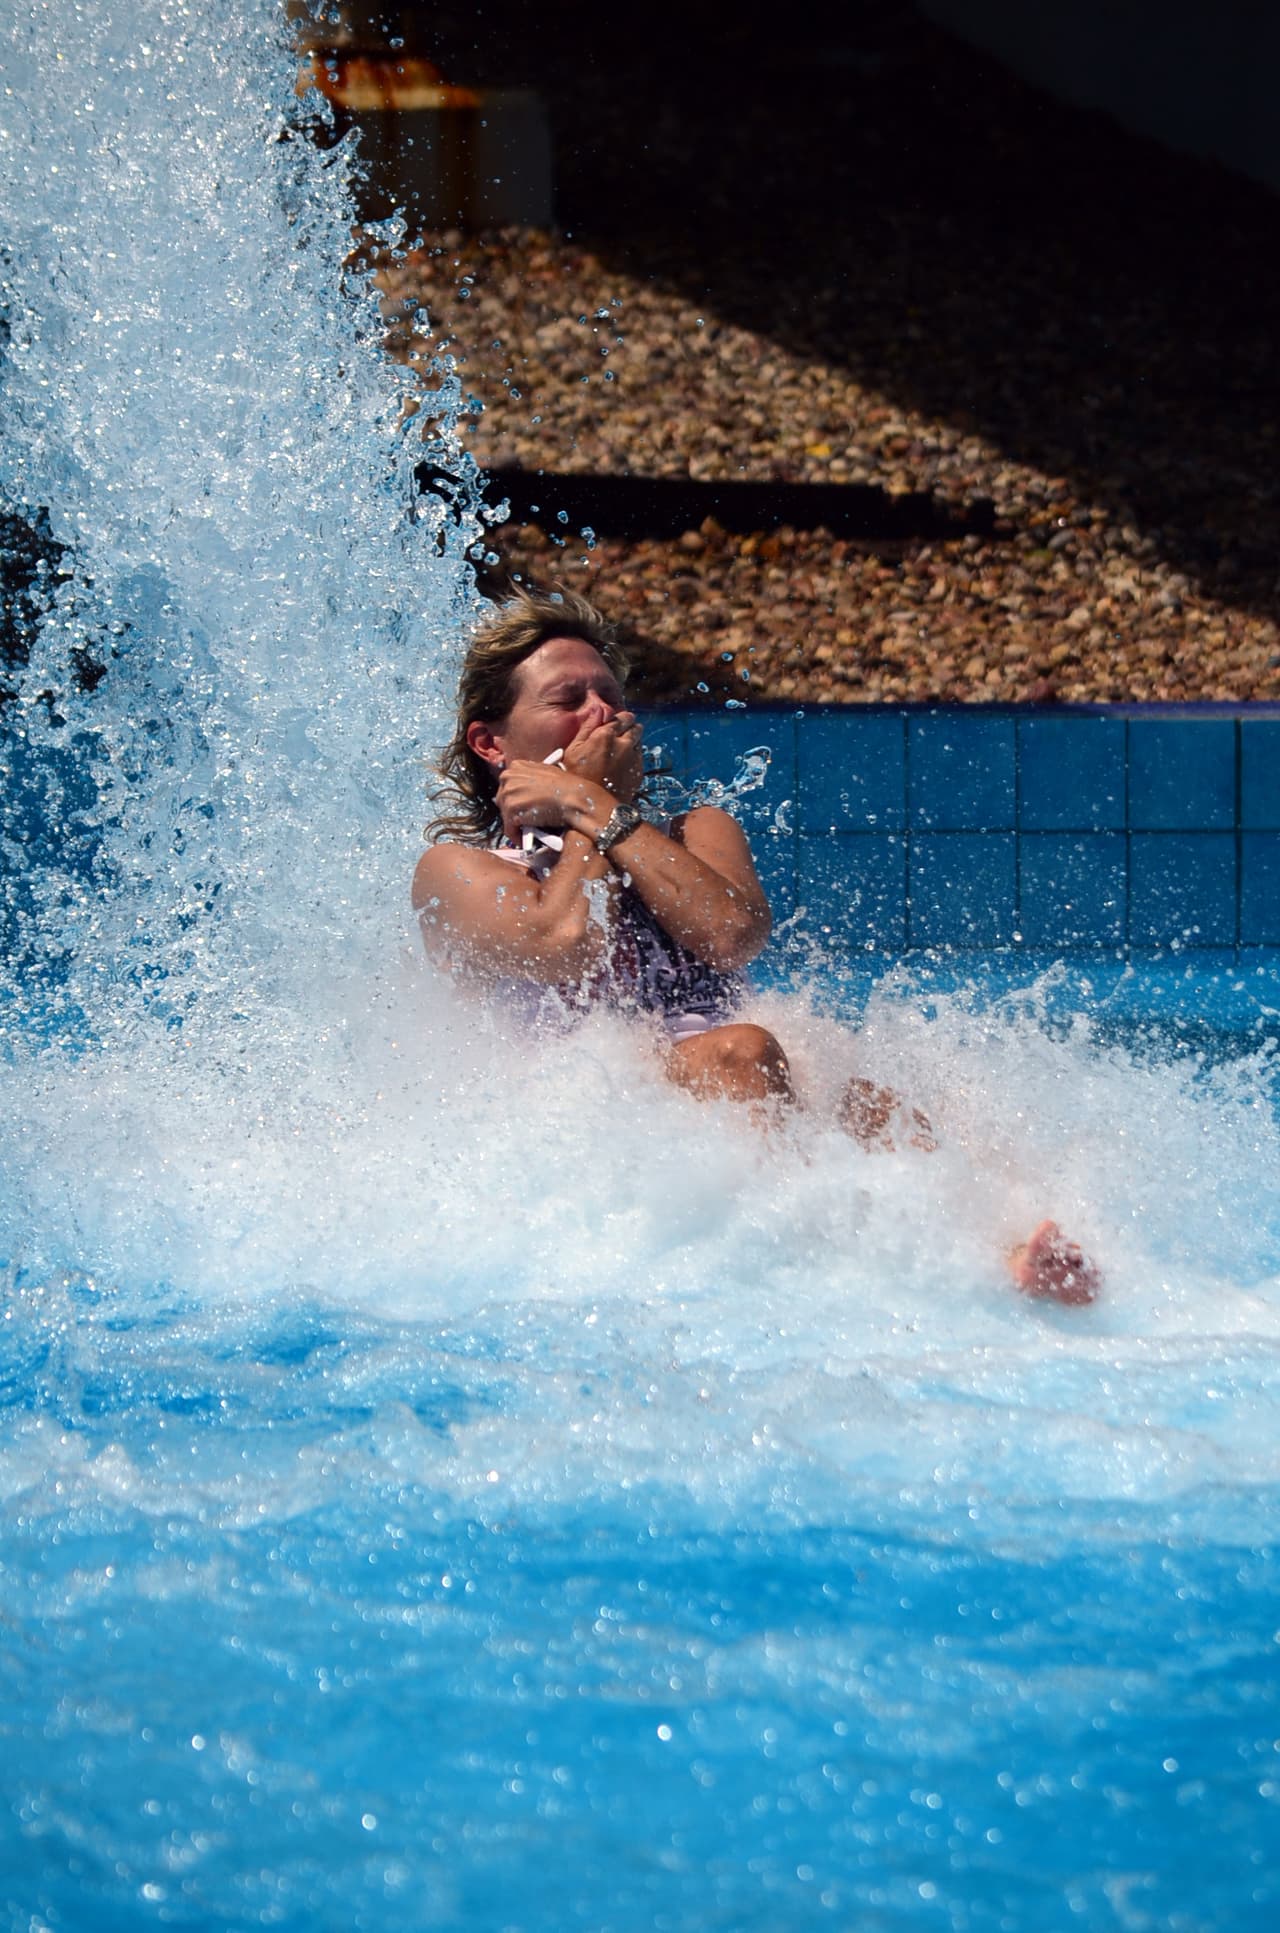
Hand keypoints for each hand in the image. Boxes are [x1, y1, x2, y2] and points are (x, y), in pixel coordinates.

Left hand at [495, 760, 609, 839]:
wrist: (574, 797)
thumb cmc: (566, 787)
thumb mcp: (545, 772)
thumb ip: (530, 778)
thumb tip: (525, 791)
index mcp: (516, 767)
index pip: (507, 785)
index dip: (515, 798)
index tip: (521, 807)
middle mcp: (508, 777)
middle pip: (503, 800)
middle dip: (512, 811)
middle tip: (524, 820)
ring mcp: (508, 794)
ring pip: (506, 815)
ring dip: (516, 824)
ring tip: (528, 830)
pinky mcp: (510, 811)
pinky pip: (509, 829)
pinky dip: (516, 837)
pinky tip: (525, 839)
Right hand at [562, 711, 642, 801]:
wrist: (592, 806)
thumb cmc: (576, 777)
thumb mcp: (573, 750)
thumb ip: (587, 726)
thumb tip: (598, 708)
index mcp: (605, 735)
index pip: (622, 717)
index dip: (620, 719)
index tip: (616, 723)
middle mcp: (623, 744)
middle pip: (635, 727)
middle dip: (629, 727)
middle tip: (619, 735)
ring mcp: (633, 759)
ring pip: (639, 741)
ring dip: (632, 741)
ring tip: (618, 751)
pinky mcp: (638, 772)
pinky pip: (639, 757)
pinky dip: (633, 756)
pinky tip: (620, 765)